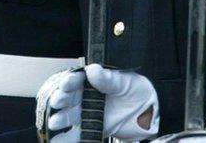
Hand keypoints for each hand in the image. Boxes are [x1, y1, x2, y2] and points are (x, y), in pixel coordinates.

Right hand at [41, 65, 158, 141]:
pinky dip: (66, 138)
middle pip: (68, 98)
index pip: (76, 80)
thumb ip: (108, 79)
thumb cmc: (137, 92)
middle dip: (60, 99)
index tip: (66, 83)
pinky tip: (58, 139)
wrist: (150, 114)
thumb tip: (93, 70)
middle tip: (57, 102)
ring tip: (54, 122)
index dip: (70, 81)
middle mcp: (86, 96)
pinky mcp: (91, 128)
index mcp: (92, 82)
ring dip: (60, 119)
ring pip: (68, 116)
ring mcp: (87, 113)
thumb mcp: (125, 82)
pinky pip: (76, 134)